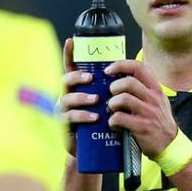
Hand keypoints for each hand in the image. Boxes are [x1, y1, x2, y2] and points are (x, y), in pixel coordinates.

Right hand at [58, 38, 100, 155]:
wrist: (97, 150)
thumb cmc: (103, 122)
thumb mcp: (107, 102)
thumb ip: (111, 87)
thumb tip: (127, 68)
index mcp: (78, 87)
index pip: (71, 68)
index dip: (69, 54)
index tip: (71, 41)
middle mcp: (68, 96)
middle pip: (65, 80)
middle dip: (76, 77)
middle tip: (90, 78)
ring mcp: (64, 111)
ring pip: (66, 99)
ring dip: (81, 98)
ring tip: (96, 100)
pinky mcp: (64, 126)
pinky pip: (69, 118)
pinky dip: (82, 116)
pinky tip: (93, 117)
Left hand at [104, 59, 177, 158]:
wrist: (169, 145)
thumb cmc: (158, 121)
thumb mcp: (158, 100)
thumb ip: (144, 88)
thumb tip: (120, 77)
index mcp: (156, 89)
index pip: (139, 67)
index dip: (120, 65)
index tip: (109, 70)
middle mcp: (153, 98)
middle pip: (128, 82)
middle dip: (114, 87)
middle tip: (112, 95)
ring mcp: (148, 113)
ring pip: (123, 99)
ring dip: (112, 104)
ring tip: (113, 110)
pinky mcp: (142, 127)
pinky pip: (120, 118)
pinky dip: (113, 121)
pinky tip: (115, 124)